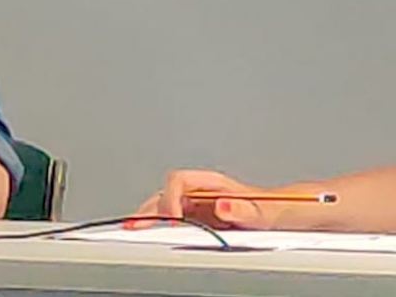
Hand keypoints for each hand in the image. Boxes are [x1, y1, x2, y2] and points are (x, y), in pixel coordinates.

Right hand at [129, 169, 273, 229]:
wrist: (280, 218)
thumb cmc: (273, 210)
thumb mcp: (263, 211)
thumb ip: (243, 209)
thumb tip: (221, 205)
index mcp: (211, 183)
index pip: (178, 181)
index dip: (171, 198)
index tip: (172, 218)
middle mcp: (200, 191)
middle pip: (164, 193)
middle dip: (148, 209)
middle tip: (135, 225)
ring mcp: (196, 205)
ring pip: (163, 205)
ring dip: (147, 216)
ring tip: (133, 227)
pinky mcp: (195, 219)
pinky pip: (170, 219)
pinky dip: (156, 225)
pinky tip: (146, 231)